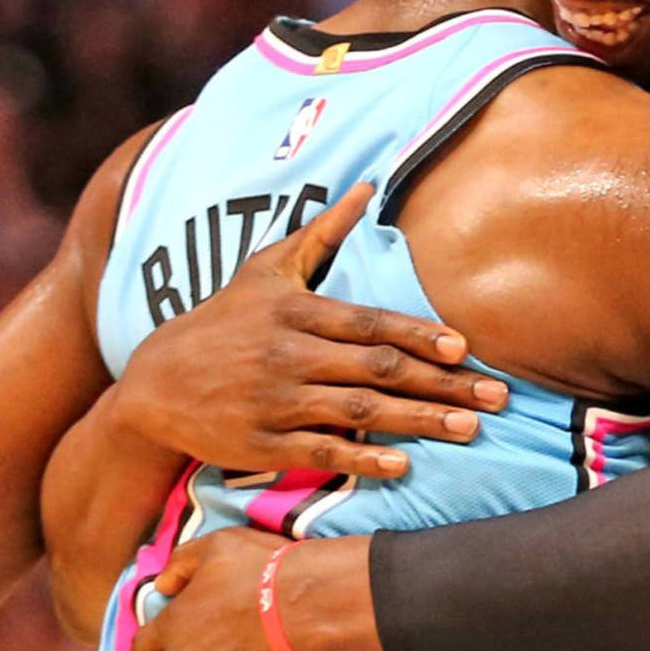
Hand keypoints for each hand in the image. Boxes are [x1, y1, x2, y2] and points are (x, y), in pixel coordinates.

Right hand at [114, 181, 507, 480]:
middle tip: (496, 397)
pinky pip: (321, 450)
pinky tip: (403, 463)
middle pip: (376, 370)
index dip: (418, 336)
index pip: (369, 323)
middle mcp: (288, 354)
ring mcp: (275, 400)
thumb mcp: (264, 271)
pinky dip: (363, 458)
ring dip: (418, 421)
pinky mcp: (262, 442)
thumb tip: (366, 186)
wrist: (153, 383)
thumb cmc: (220, 321)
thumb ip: (321, 234)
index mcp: (294, 310)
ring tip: (470, 428)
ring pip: (358, 412)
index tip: (463, 348)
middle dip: (442, 384)